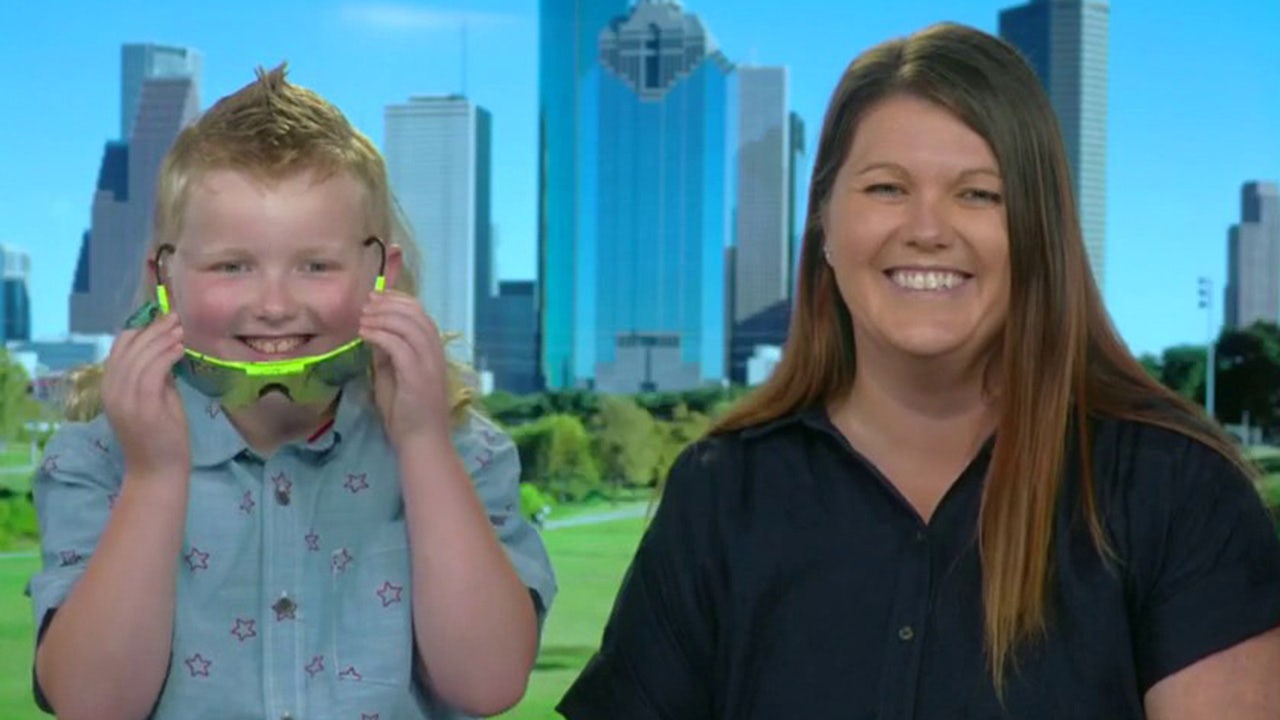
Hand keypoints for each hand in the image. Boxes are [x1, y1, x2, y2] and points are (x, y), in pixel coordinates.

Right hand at [101, 312, 190, 477]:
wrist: (157, 470)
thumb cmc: (160, 436)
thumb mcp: (156, 398)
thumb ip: (157, 375)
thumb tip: (166, 349)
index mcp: (110, 387)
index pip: (119, 349)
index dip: (140, 330)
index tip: (162, 320)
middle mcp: (112, 391)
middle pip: (129, 348)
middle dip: (154, 330)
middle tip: (175, 319)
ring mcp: (125, 399)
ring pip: (141, 357)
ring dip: (162, 339)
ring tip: (180, 330)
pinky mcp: (142, 406)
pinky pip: (153, 372)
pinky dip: (166, 355)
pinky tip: (180, 348)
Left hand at [359, 290, 451, 446]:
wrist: (421, 440)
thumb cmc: (406, 413)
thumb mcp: (392, 375)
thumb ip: (386, 354)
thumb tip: (372, 331)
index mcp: (432, 350)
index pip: (419, 313)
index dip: (397, 299)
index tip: (375, 296)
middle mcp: (435, 352)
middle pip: (415, 313)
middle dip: (388, 303)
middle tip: (366, 303)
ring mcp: (428, 363)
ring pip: (408, 325)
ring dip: (382, 316)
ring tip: (363, 318)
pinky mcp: (418, 375)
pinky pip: (399, 344)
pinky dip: (380, 334)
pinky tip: (365, 334)